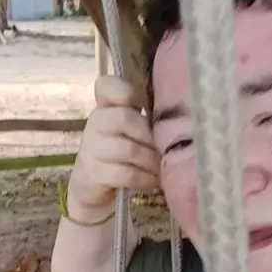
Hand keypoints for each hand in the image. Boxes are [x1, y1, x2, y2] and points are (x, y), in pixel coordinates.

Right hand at [68, 76, 159, 215]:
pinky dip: (145, 178)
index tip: (143, 106)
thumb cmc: (124, 151)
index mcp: (107, 105)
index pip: (106, 86)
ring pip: (128, 149)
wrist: (95, 184)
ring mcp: (92, 148)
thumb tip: (179, 119)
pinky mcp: (94, 173)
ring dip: (151, 160)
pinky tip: (153, 180)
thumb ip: (149, 116)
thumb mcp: (134, 129)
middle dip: (150, 136)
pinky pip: (126, 174)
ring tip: (162, 165)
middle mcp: (96, 122)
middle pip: (124, 118)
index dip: (126, 92)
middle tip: (163, 147)